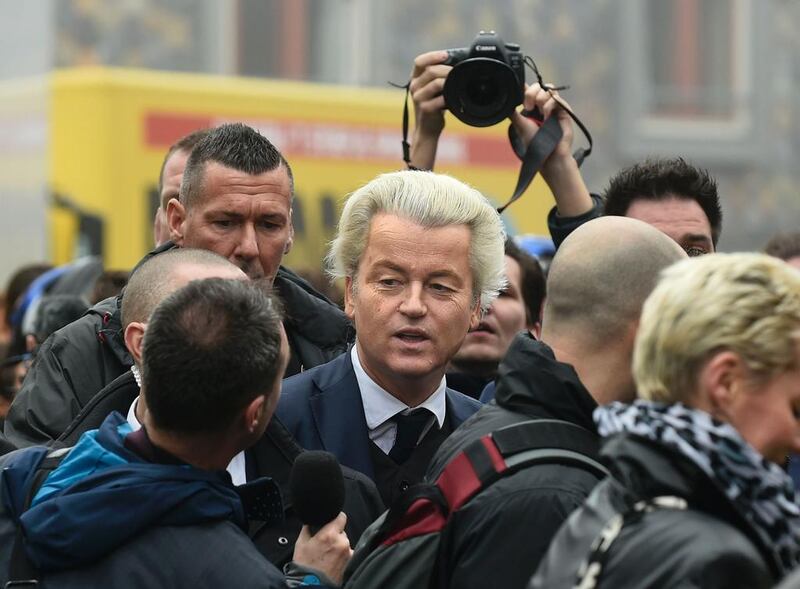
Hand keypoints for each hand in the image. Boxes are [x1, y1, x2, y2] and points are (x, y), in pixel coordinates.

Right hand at [292, 512, 351, 585]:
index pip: (341, 517)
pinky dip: (341, 554)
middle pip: (341, 531)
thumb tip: (311, 521)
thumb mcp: (301, 543)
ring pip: (344, 542)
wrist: (311, 585)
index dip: (336, 517)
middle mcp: (341, 542)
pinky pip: (348, 552)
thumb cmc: (305, 567)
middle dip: (334, 535)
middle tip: (324, 543)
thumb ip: (308, 528)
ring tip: (327, 554)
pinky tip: (332, 560)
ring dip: (338, 545)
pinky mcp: (350, 562)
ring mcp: (347, 553)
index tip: (332, 521)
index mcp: (329, 534)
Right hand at [408, 50, 451, 168]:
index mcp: (415, 79)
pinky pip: (440, 98)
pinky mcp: (425, 109)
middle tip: (458, 72)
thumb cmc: (433, 106)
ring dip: (449, 81)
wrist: (428, 128)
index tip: (446, 55)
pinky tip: (453, 98)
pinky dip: (449, 96)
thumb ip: (438, 76)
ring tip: (457, 84)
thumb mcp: (432, 89)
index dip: (432, 56)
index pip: (419, 61)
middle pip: (431, 70)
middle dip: (447, 69)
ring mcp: (418, 98)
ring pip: (436, 83)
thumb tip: (457, 62)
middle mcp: (414, 87)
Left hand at [509, 83, 574, 173]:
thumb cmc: (534, 141)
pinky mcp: (564, 110)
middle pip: (538, 86)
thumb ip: (513, 112)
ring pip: (548, 89)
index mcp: (533, 106)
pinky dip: (549, 106)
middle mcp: (543, 104)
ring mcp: (554, 106)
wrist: (547, 153)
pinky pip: (556, 98)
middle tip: (527, 107)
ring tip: (539, 114)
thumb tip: (507, 100)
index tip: (520, 99)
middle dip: (530, 93)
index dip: (525, 89)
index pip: (530, 89)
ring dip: (540, 99)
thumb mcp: (519, 124)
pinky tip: (546, 117)